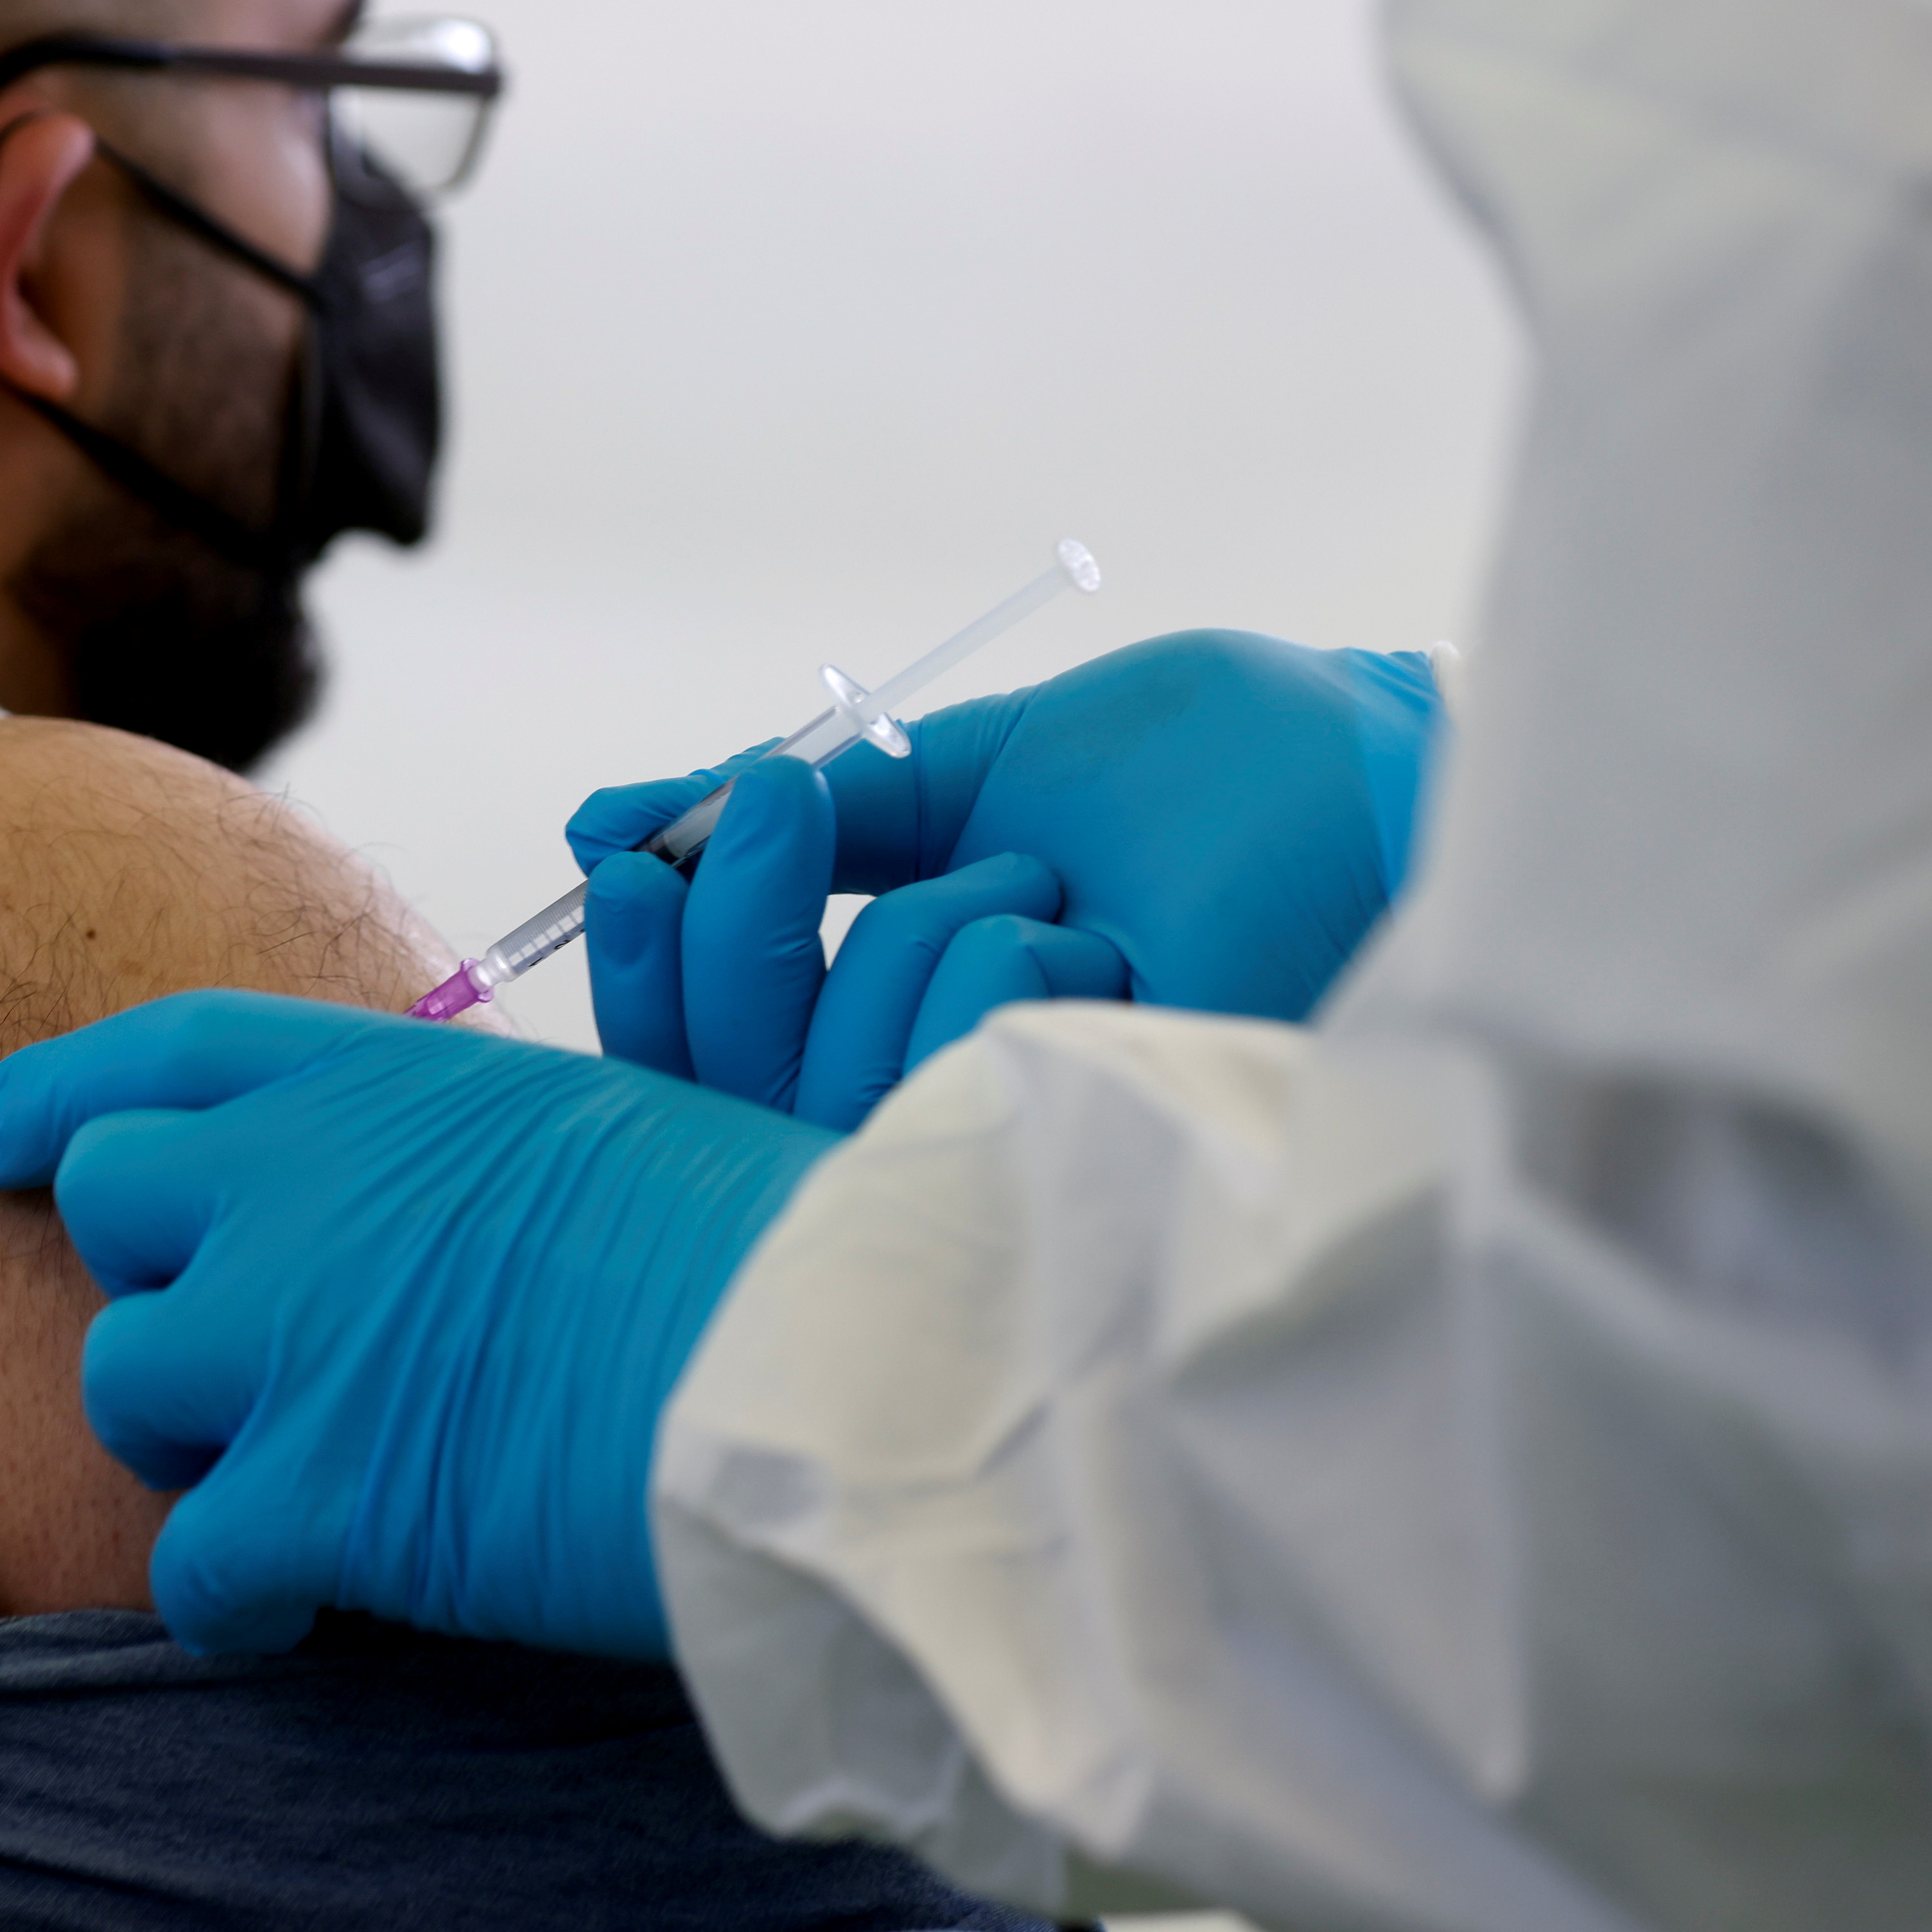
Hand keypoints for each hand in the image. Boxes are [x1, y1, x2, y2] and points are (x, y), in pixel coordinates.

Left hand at [0, 991, 835, 1658]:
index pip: (162, 1056)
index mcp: (378, 1080)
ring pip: (123, 1386)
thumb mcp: (586, 1128)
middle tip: (230, 1355)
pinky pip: (191, 1568)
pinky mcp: (314, 1497)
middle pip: (108, 1211)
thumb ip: (448, 1156)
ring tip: (300, 1483)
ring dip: (190, 1444)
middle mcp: (297, 1188)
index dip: (57, 1094)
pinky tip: (303, 1611)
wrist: (822, 1359)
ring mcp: (289, 1339)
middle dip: (149, 1281)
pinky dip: (235, 1601)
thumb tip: (413, 1214)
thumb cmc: (754, 1240)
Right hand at [578, 755, 1124, 1130]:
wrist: (1334, 775)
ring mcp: (991, 1147)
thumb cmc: (1169, 776)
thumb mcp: (936, 774)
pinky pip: (954, 1061)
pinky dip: (1021, 957)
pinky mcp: (1069, 1157)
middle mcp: (924, 1107)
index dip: (640, 983)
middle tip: (783, 794)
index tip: (625, 871)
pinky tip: (1115, 952)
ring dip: (928, 923)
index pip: (698, 1060)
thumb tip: (597, 830)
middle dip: (737, 924)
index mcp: (879, 1025)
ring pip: (843, 1072)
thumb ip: (768, 818)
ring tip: (1043, 876)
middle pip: (735, 1087)